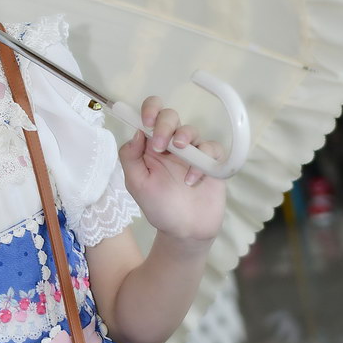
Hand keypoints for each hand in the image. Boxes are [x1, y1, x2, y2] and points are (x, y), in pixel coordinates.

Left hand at [118, 97, 225, 244]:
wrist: (184, 231)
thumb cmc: (159, 207)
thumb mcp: (136, 184)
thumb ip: (130, 157)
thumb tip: (136, 132)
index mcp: (151, 147)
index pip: (150, 116)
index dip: (149, 110)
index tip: (146, 122)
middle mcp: (172, 145)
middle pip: (170, 116)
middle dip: (165, 124)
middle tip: (159, 146)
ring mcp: (193, 153)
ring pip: (191, 129)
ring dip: (183, 136)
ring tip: (178, 151)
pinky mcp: (212, 163)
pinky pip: (211, 149)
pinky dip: (203, 160)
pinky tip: (192, 179)